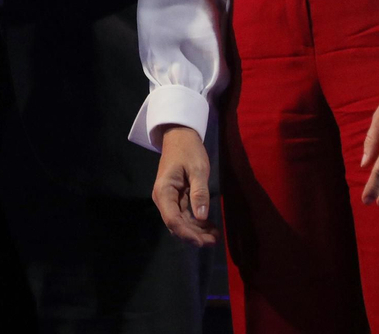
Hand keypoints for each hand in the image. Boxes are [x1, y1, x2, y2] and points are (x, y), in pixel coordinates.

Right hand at [152, 126, 216, 245]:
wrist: (180, 137)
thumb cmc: (188, 150)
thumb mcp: (197, 169)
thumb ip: (199, 192)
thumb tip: (202, 217)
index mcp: (164, 191)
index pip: (172, 219)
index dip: (187, 234)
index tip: (202, 242)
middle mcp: (164, 199)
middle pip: (177, 224)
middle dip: (194, 235)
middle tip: (214, 241)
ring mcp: (170, 200)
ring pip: (182, 222)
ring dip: (197, 231)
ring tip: (215, 237)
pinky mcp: (177, 199)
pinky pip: (186, 215)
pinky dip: (197, 222)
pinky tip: (211, 227)